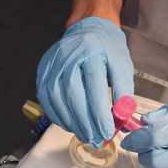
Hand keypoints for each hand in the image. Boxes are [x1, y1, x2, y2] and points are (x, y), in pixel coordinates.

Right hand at [36, 17, 133, 147]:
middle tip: (96, 139)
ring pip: (56, 98)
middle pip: (73, 94)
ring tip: (84, 134)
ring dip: (70, 121)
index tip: (107, 131)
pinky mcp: (43, 70)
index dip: (100, 112)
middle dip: (85, 122)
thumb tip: (121, 118)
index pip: (94, 86)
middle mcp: (67, 55)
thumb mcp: (122, 64)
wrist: (88, 28)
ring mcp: (52, 62)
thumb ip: (124, 91)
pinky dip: (57, 114)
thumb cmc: (106, 47)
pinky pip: (45, 97)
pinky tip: (69, 124)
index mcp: (90, 50)